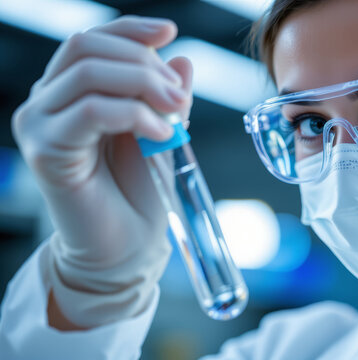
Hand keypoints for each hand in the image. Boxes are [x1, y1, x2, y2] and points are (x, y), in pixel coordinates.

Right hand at [11, 15, 193, 327]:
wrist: (126, 247)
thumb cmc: (140, 193)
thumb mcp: (160, 133)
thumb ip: (166, 98)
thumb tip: (182, 59)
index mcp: (73, 92)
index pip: (94, 39)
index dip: (131, 29)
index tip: (170, 32)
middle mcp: (49, 101)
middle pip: (87, 46)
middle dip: (143, 62)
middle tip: (179, 94)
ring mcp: (41, 124)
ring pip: (88, 72)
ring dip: (142, 85)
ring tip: (174, 113)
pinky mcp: (46, 151)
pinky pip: (90, 111)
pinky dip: (134, 114)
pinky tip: (160, 133)